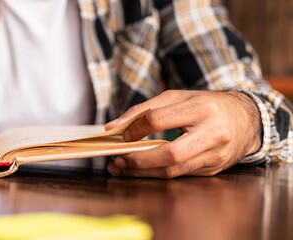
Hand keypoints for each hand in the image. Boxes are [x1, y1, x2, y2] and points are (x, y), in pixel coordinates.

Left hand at [104, 90, 260, 177]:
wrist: (246, 119)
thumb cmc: (206, 105)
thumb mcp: (178, 97)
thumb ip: (144, 109)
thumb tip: (113, 126)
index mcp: (203, 108)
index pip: (160, 120)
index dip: (136, 128)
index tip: (121, 134)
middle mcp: (213, 133)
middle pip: (170, 153)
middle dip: (138, 160)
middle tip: (117, 160)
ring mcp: (216, 155)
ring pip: (174, 170)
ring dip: (143, 172)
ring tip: (121, 167)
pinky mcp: (213, 169)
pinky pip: (180, 175)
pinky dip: (157, 174)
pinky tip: (141, 170)